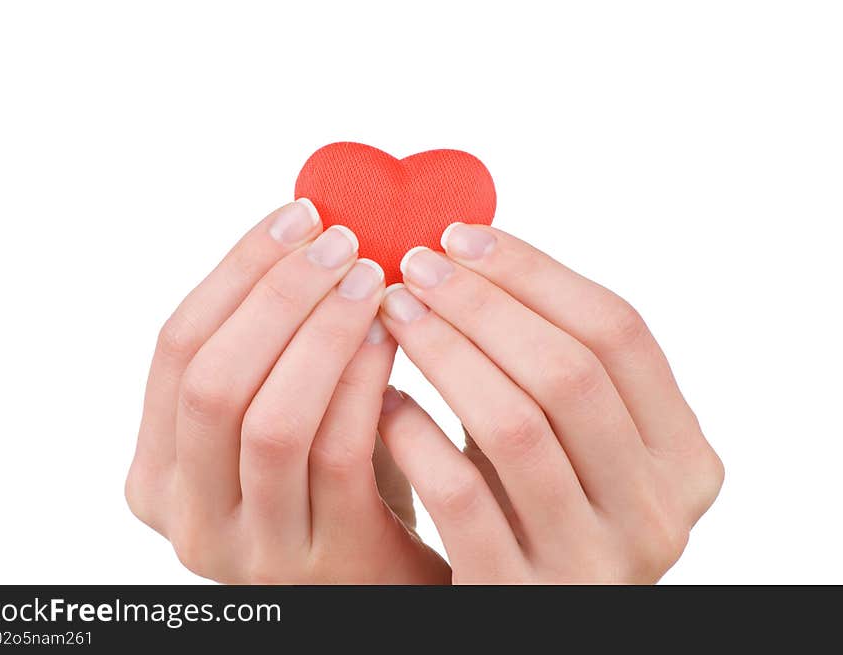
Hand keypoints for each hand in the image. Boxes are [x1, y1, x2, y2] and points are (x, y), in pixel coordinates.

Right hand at [125, 200, 448, 582]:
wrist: (381, 579)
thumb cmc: (333, 483)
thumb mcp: (279, 418)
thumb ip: (270, 349)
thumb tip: (307, 229)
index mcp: (158, 471)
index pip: (176, 348)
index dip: (236, 271)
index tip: (297, 215)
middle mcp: (187, 515)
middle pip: (211, 379)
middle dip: (277, 295)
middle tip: (341, 241)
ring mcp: (251, 548)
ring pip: (269, 418)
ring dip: (321, 331)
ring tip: (369, 278)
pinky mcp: (324, 559)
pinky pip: (337, 452)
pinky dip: (362, 381)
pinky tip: (390, 335)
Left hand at [378, 224, 723, 582]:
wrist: (523, 615)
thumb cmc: (536, 506)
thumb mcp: (571, 438)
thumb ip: (550, 360)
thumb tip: (477, 246)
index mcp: (684, 457)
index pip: (620, 332)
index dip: (536, 272)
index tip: (462, 235)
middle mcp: (656, 512)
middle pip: (570, 371)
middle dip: (483, 304)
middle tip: (415, 265)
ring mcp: (593, 561)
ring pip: (517, 424)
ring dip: (445, 351)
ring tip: (393, 312)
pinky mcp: (520, 595)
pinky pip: (463, 495)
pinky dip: (418, 436)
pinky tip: (386, 401)